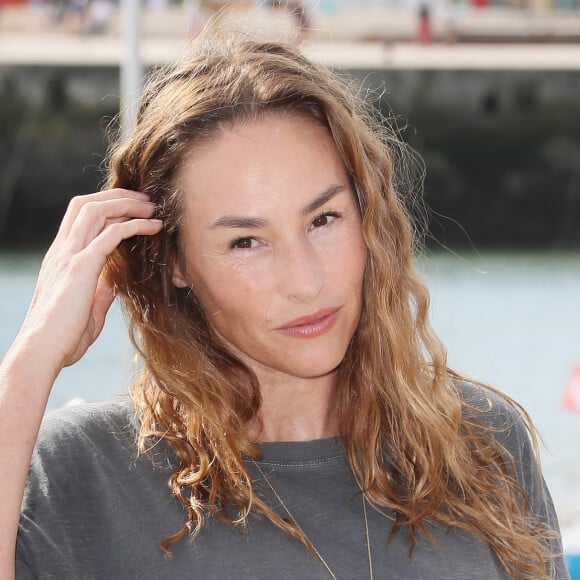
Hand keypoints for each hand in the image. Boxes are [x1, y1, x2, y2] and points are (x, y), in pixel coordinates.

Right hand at [17, 189, 162, 371]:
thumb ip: (100, 290)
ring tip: (153, 207)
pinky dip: (135, 225)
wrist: (41, 352)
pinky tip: (155, 227)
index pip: (80, 217)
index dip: (106, 206)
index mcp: (61, 258)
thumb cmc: (62, 338)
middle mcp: (62, 251)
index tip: (133, 209)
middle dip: (118, 196)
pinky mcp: (81, 267)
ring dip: (128, 204)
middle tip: (146, 200)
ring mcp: (69, 255)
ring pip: (97, 210)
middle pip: (87, 204)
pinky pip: (111, 234)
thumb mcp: (87, 309)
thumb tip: (114, 281)